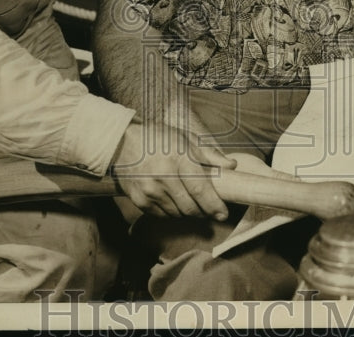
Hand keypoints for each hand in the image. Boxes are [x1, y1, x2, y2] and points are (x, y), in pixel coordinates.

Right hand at [111, 120, 236, 220]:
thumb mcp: (187, 139)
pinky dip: (172, 211)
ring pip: (178, 214)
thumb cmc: (159, 139)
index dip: (214, 206)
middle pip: (191, 208)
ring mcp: (150, 191)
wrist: (122, 143)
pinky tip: (173, 199)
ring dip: (188, 211)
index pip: (201, 191)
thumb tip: (232, 166)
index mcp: (179, 159)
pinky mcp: (140, 200)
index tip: (223, 214)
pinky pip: (163, 215)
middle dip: (203, 211)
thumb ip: (211, 155)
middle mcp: (164, 177)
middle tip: (209, 208)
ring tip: (190, 199)